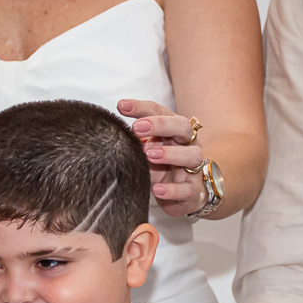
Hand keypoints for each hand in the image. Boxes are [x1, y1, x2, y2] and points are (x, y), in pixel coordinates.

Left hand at [118, 98, 209, 217]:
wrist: (180, 197)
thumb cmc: (161, 169)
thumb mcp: (144, 152)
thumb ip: (133, 142)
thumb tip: (110, 132)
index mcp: (172, 131)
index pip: (159, 112)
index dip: (141, 108)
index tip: (122, 106)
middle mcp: (185, 145)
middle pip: (182, 126)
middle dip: (160, 124)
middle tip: (138, 127)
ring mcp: (192, 167)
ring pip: (192, 154)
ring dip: (171, 154)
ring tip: (149, 155)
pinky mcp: (193, 190)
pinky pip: (187, 188)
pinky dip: (172, 189)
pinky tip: (157, 189)